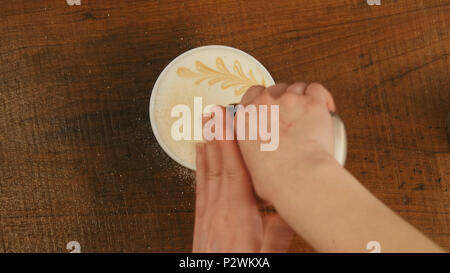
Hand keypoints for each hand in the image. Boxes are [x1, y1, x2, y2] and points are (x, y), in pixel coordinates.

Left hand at [193, 108, 292, 252]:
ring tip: (207, 122)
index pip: (236, 172)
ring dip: (208, 144)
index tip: (231, 123)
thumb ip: (281, 229)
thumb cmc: (240, 263)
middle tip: (216, 111)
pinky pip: (201, 182)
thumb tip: (293, 209)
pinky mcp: (201, 214)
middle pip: (219, 165)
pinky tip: (200, 150)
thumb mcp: (269, 250)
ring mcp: (207, 210)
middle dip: (218, 136)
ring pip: (208, 170)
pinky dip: (200, 163)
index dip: (233, 145)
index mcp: (238, 214)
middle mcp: (219, 207)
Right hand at [236, 83, 337, 202]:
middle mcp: (265, 104)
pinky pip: (316, 89)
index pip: (251, 94)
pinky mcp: (312, 103)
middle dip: (284, 100)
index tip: (269, 109)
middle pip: (275, 89)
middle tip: (292, 117)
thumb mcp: (247, 164)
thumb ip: (250, 148)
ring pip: (297, 88)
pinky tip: (324, 107)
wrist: (298, 178)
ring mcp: (289, 100)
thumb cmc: (275, 179)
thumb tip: (258, 152)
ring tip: (309, 116)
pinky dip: (321, 97)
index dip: (263, 99)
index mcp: (246, 118)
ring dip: (302, 98)